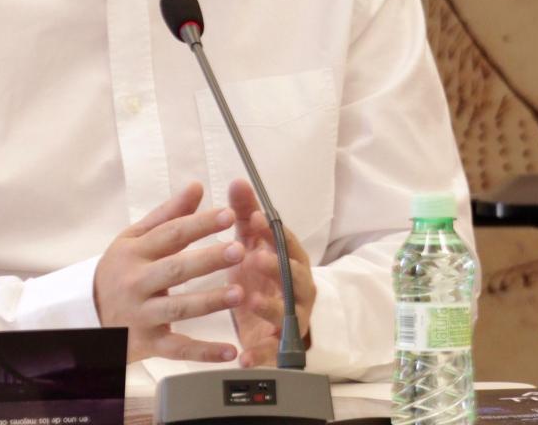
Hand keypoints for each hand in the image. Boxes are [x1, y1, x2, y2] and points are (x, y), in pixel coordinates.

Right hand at [94, 182, 246, 362]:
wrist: (84, 316)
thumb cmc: (119, 271)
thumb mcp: (135, 239)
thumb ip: (168, 214)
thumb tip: (197, 187)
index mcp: (135, 253)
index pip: (171, 234)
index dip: (199, 224)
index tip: (228, 215)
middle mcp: (137, 283)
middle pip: (176, 269)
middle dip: (208, 260)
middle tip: (239, 250)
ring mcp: (141, 314)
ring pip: (178, 308)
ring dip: (209, 302)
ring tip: (240, 293)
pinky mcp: (147, 343)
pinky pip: (178, 348)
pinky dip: (204, 352)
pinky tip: (231, 351)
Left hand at [226, 179, 316, 366]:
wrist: (272, 325)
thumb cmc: (262, 280)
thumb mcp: (252, 247)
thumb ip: (246, 217)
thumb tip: (239, 182)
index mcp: (292, 262)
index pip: (286, 243)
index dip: (272, 231)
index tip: (255, 218)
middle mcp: (298, 289)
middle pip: (295, 276)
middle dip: (277, 266)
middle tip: (256, 258)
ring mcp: (292, 318)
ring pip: (288, 312)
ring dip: (270, 306)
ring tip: (251, 301)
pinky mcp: (281, 346)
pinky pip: (274, 351)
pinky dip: (261, 353)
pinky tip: (244, 356)